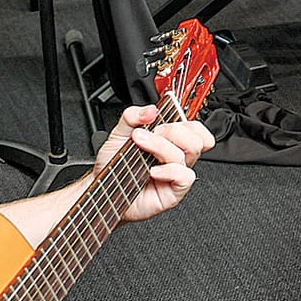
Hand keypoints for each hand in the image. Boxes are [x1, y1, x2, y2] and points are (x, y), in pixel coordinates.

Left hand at [95, 105, 213, 222]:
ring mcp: (176, 173)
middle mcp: (175, 156)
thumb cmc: (114, 166)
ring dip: (161, 146)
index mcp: (169, 141)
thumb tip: (151, 109)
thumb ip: (132, 116)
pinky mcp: (174, 191)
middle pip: (196, 138)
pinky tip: (152, 171)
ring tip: (141, 145)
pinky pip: (185, 176)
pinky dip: (169, 171)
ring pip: (188, 153)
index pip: (193, 127)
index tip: (158, 119)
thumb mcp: (118, 134)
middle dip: (172, 130)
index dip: (183, 120)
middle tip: (149, 134)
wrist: (104, 189)